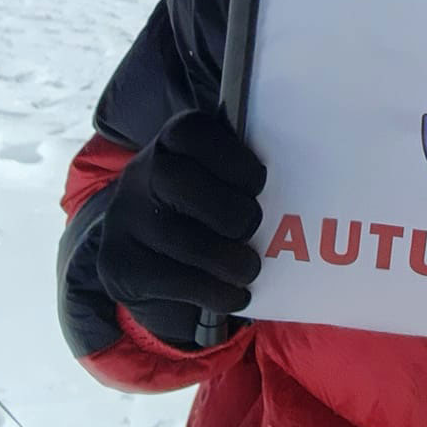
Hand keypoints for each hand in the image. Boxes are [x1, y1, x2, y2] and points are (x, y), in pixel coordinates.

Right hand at [94, 108, 265, 345]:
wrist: (145, 256)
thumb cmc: (203, 210)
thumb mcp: (216, 182)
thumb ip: (243, 174)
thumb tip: (306, 176)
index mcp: (171, 143)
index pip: (191, 131)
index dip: (230, 156)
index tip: (259, 182)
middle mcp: (140, 174)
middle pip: (177, 179)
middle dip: (227, 208)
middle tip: (254, 226)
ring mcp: (125, 220)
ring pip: (177, 236)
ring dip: (225, 258)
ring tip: (250, 268)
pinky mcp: (120, 265)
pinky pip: (170, 279)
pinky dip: (212, 291)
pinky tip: (233, 295)